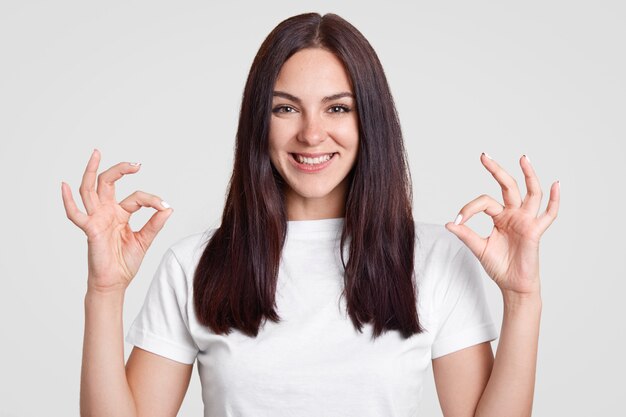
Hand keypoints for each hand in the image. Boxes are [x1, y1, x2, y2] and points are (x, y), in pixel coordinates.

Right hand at [61, 149, 172, 292]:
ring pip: (90, 189)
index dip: (151, 200)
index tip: (164, 206)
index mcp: (120, 214)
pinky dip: (68, 201)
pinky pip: (76, 214)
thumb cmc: (125, 263)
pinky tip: (64, 186)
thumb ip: (155, 224)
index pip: (136, 197)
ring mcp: (97, 219)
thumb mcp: (144, 240)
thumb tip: (168, 208)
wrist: (115, 282)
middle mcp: (106, 212)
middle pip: (108, 183)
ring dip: (92, 171)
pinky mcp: (90, 229)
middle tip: (135, 164)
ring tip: (96, 154)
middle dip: (120, 170)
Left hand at [445, 153, 559, 297]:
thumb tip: (449, 223)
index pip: (484, 202)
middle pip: (507, 186)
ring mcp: (526, 220)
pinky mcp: (535, 231)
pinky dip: (554, 200)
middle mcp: (513, 214)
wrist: (512, 285)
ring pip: (531, 193)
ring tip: (523, 158)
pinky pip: (549, 214)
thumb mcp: (478, 248)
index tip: (457, 220)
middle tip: (484, 156)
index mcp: (499, 217)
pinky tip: (556, 184)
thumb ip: (466, 235)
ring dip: (528, 175)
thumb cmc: (499, 266)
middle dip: (496, 170)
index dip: (469, 208)